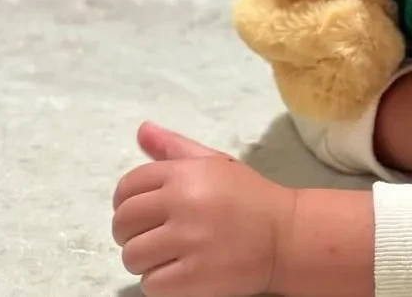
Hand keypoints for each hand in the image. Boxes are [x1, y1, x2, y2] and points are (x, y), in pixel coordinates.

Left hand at [111, 122, 295, 296]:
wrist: (287, 235)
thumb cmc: (249, 198)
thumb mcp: (215, 164)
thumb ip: (174, 147)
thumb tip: (142, 129)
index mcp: (186, 174)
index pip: (127, 187)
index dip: (128, 202)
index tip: (147, 213)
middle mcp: (184, 203)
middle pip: (123, 223)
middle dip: (133, 233)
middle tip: (160, 236)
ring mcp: (189, 241)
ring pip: (132, 256)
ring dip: (148, 261)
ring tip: (174, 255)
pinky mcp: (193, 277)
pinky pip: (150, 285)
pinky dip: (163, 284)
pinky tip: (184, 272)